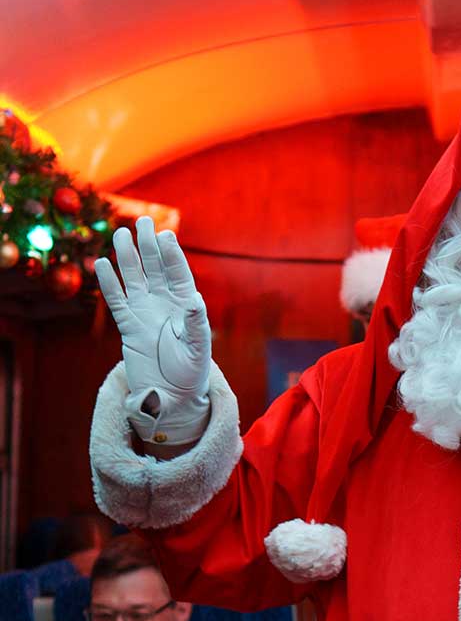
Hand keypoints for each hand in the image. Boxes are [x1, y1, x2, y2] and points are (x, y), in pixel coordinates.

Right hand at [95, 216, 211, 445]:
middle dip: (149, 246)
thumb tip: (195, 299)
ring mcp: (145, 313)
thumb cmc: (192, 374)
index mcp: (186, 306)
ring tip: (121, 235)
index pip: (178, 274)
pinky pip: (117, 301)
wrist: (172, 398)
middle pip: (155, 269)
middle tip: (143, 222)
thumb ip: (196, 324)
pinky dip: (110, 284)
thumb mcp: (198, 349)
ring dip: (128, 258)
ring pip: (134, 279)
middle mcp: (165, 305)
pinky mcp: (128, 327)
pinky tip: (102, 264)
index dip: (172, 255)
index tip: (165, 236)